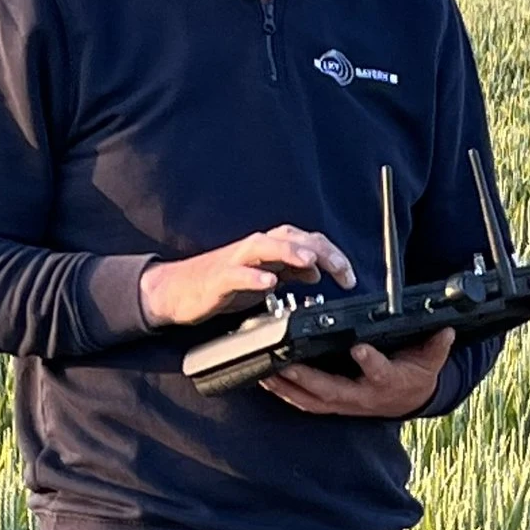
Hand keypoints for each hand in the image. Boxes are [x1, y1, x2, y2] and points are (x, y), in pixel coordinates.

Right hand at [139, 224, 353, 328]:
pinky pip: (237, 275)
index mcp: (271, 248)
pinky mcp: (218, 279)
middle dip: (321, 252)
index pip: (308, 243)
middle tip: (343, 270)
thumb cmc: (223, 282)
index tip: (351, 278)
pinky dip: (253, 277)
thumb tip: (319, 270)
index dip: (333, 256)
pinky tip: (269, 284)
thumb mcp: (266, 278)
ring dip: (289, 253)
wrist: (179, 290)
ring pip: (266, 248)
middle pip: (293, 239)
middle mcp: (256, 248)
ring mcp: (236, 261)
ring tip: (310, 262)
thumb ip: (292, 271)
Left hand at [262, 328, 454, 418]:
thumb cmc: (415, 374)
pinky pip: (304, 402)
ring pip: (312, 399)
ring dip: (287, 387)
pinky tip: (266, 380)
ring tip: (265, 371)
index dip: (370, 362)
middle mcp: (362, 396)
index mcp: (388, 381)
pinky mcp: (331, 405)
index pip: (380, 371)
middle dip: (307, 378)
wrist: (408, 399)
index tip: (360, 347)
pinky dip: (285, 393)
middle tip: (285, 363)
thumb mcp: (430, 359)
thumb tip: (445, 330)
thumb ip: (436, 345)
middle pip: (331, 390)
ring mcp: (344, 404)